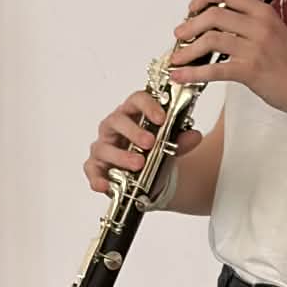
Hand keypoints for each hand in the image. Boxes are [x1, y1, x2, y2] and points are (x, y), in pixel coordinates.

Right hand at [84, 90, 202, 196]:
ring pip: (104, 147)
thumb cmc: (154, 152)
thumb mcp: (171, 146)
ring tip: (138, 165)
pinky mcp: (97, 166)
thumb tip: (194, 136)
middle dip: (134, 132)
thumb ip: (182, 141)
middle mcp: (114, 126)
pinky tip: (106, 186)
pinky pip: (92, 171)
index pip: (136, 100)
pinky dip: (98, 179)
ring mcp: (104, 146)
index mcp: (132, 113)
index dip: (148, 106)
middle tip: (150, 143)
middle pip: (117, 121)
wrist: (152, 177)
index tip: (162, 118)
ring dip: (120, 156)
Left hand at [168, 0, 286, 116]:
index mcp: (263, 12)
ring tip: (177, 57)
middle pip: (213, 14)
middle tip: (180, 34)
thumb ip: (250, 23)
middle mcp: (259, 26)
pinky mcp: (251, 71)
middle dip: (189, 25)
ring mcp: (255, 48)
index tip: (193, 8)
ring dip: (188, 49)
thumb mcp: (274, 32)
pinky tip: (182, 76)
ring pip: (211, 39)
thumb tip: (222, 22)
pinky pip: (214, 69)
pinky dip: (193, 73)